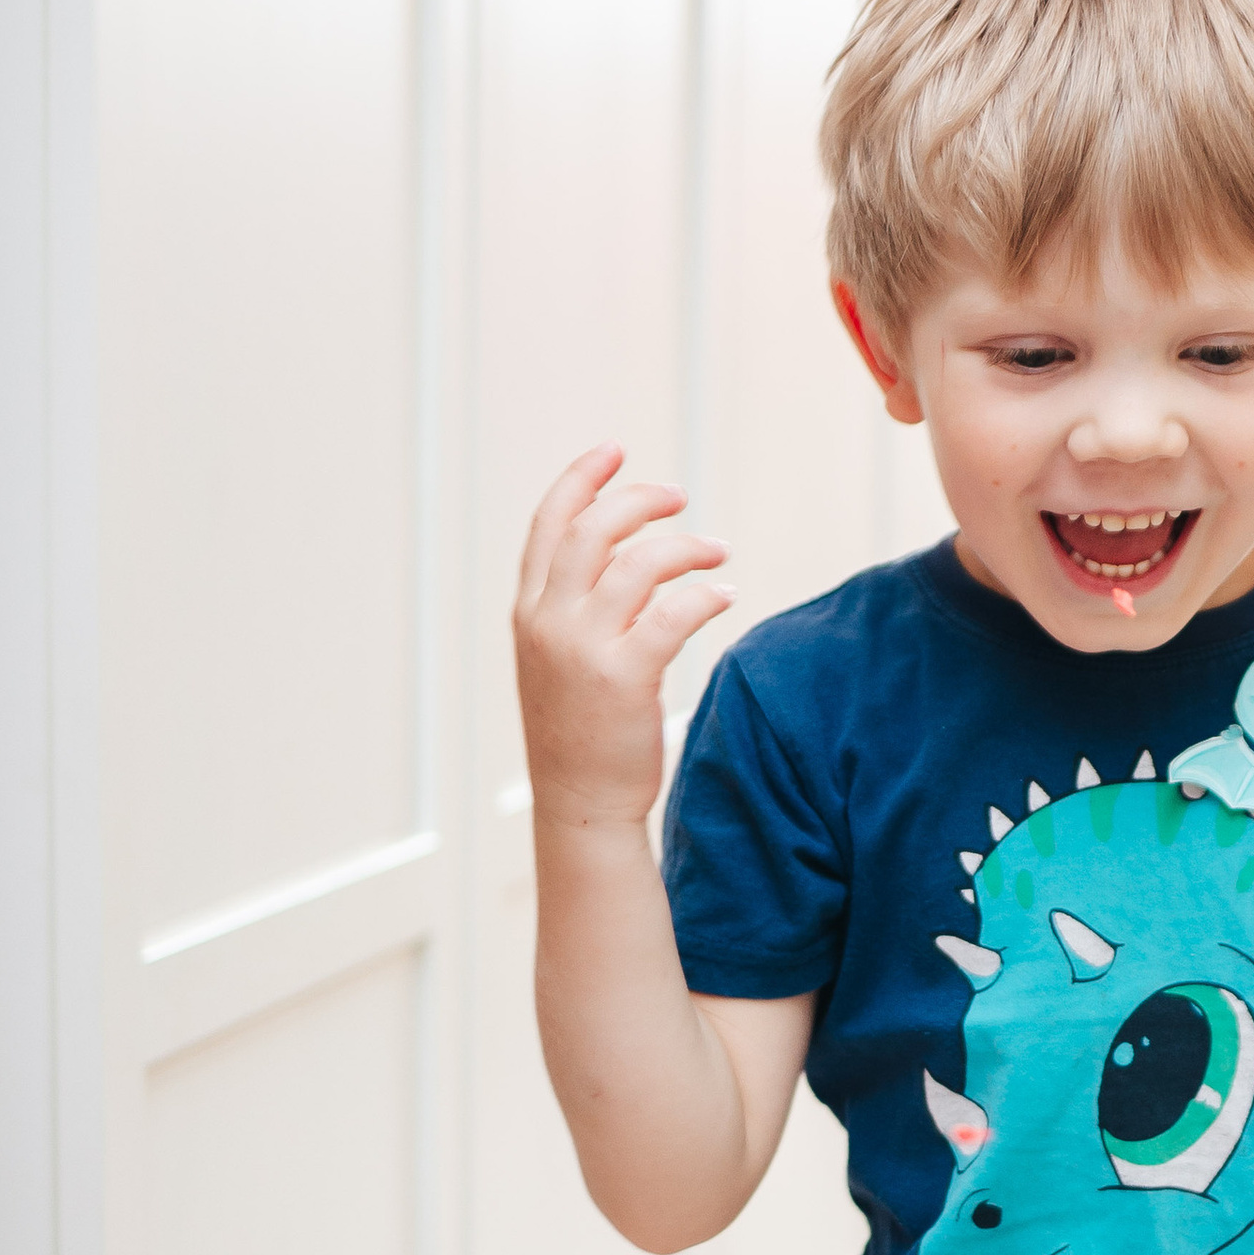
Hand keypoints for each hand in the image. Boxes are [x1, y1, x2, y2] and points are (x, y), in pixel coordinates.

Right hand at [514, 445, 731, 826]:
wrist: (580, 803)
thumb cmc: (580, 733)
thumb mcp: (560, 660)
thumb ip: (577, 609)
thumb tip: (625, 559)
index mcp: (529, 612)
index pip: (549, 524)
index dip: (581, 478)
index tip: (614, 450)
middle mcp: (548, 622)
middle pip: (592, 529)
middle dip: (638, 500)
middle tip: (679, 497)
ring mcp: (583, 649)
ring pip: (636, 564)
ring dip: (684, 546)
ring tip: (717, 550)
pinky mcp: (624, 678)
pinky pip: (674, 613)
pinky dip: (704, 594)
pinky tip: (724, 594)